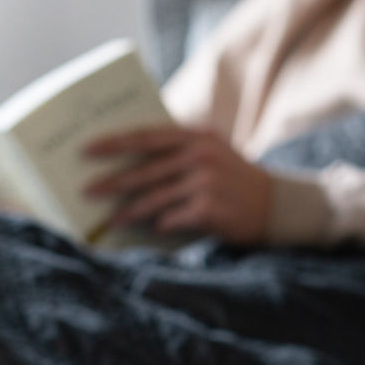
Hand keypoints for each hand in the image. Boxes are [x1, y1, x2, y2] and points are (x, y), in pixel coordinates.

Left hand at [83, 126, 272, 243]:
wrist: (279, 204)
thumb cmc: (235, 179)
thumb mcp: (212, 151)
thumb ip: (178, 150)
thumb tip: (128, 162)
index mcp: (196, 135)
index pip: (146, 136)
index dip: (114, 142)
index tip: (86, 149)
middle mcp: (200, 154)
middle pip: (144, 169)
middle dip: (111, 181)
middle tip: (86, 189)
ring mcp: (206, 181)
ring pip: (153, 198)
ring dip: (128, 211)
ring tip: (110, 220)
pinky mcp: (209, 208)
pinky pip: (171, 219)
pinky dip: (159, 225)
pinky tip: (150, 230)